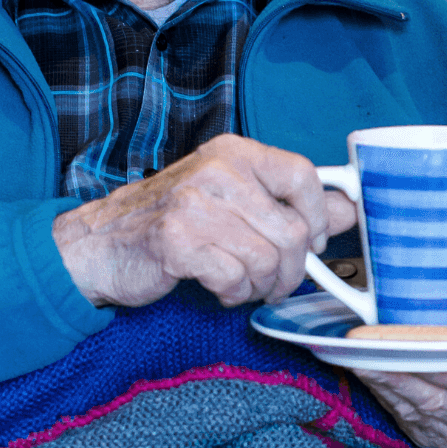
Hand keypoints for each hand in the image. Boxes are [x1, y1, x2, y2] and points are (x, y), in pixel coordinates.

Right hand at [52, 134, 357, 308]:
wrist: (96, 244)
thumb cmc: (169, 222)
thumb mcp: (231, 200)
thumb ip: (288, 204)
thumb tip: (350, 209)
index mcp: (234, 153)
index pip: (303, 175)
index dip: (319, 216)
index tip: (314, 242)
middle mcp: (217, 171)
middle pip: (292, 230)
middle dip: (293, 269)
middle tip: (275, 281)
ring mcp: (195, 205)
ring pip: (268, 260)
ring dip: (263, 286)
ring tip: (244, 286)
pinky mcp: (178, 242)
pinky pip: (236, 279)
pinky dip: (235, 294)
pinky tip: (221, 290)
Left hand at [354, 313, 446, 447]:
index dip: (436, 370)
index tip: (406, 349)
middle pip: (426, 392)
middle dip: (394, 371)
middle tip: (363, 344)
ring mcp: (437, 424)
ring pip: (403, 399)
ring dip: (377, 377)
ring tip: (351, 350)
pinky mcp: (413, 424)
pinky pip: (391, 404)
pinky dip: (373, 384)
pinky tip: (353, 361)